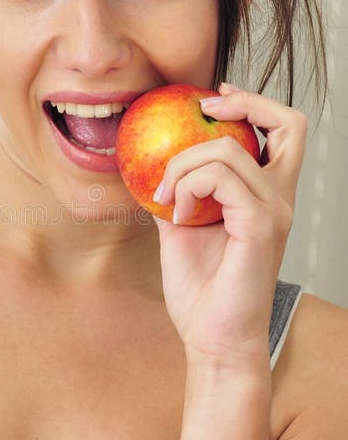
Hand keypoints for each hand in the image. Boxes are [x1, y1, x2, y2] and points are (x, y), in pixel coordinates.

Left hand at [152, 83, 307, 366]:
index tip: (213, 100)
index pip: (282, 131)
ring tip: (166, 196)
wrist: (211, 339)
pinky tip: (176, 214)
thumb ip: (178, 193)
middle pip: (290, 124)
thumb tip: (150, 164)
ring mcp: (274, 211)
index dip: (252, 104)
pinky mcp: (261, 226)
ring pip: (229, 151)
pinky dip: (189, 186)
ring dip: (184, 164)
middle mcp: (279, 198)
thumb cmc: (202, 292)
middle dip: (245, 104)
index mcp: (265, 196)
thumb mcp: (181, 228)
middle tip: (204, 111)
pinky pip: (222, 178)